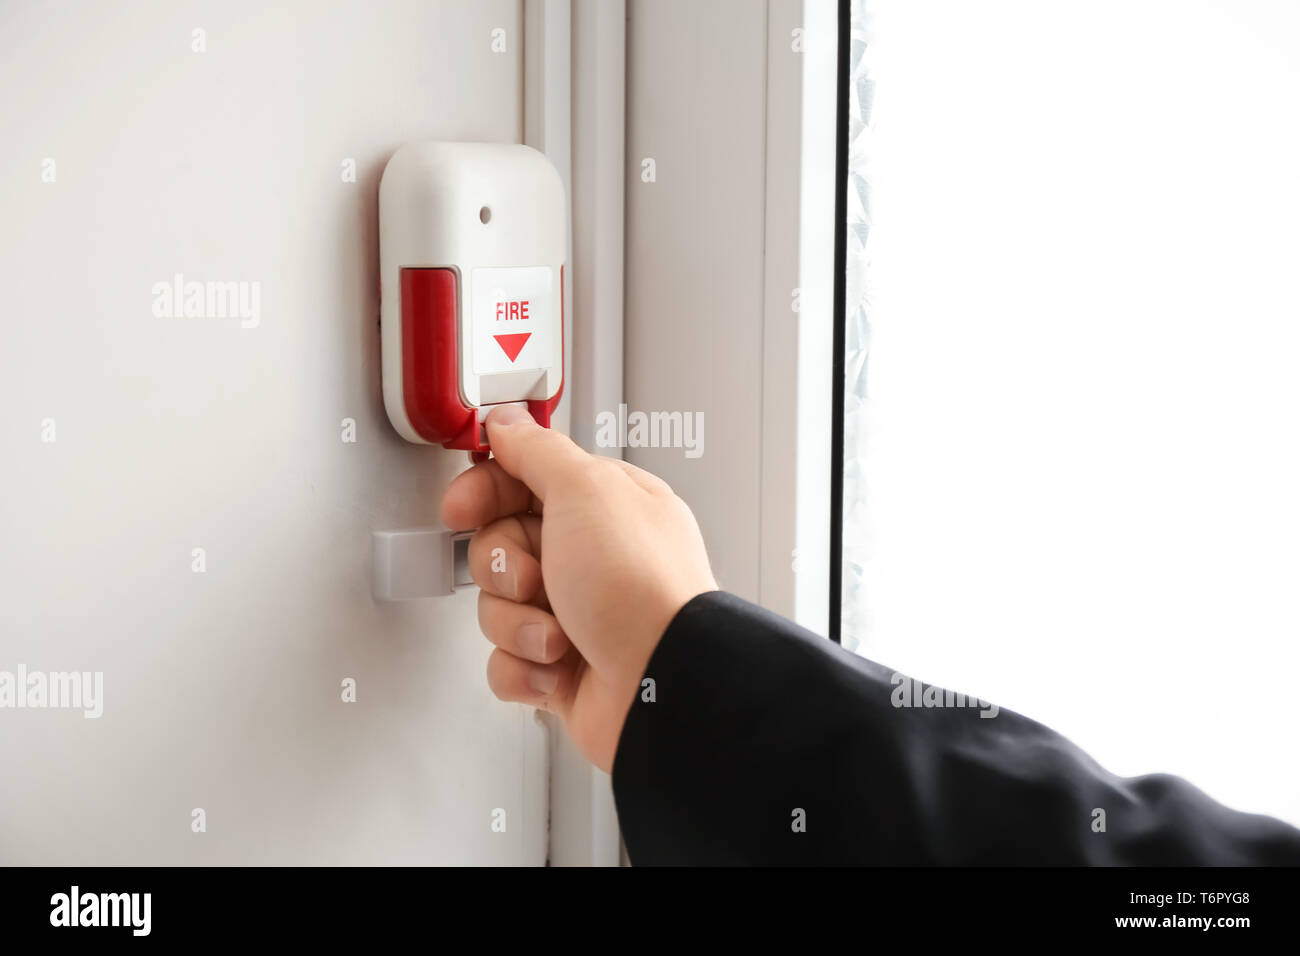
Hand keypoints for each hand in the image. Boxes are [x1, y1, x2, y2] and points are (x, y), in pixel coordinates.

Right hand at [440, 404, 716, 772]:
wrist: (663, 685)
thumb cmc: (639, 589)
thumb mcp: (586, 490)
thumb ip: (538, 451)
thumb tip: (508, 422)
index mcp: (604, 506)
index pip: (522, 482)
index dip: (484, 493)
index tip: (462, 508)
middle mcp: (593, 558)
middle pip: (500, 547)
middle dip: (505, 569)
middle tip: (535, 579)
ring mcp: (578, 615)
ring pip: (498, 609)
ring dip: (519, 624)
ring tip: (560, 635)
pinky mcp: (564, 668)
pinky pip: (508, 663)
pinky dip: (525, 669)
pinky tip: (557, 668)